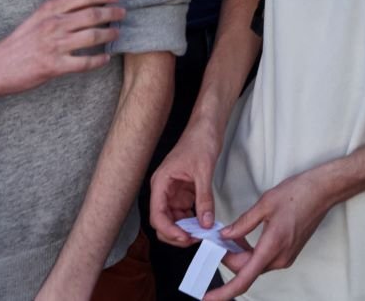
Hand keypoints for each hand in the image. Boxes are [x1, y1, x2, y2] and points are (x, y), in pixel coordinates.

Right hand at [0, 0, 123, 98]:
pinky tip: (106, 58)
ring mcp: (54, 45)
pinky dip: (99, 60)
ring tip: (117, 33)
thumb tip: (84, 4)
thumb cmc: (18, 42)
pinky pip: (84, 62)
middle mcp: (53, 24)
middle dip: (112, 12)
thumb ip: (58, 10)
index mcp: (49, 9)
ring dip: (109, 34)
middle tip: (123, 13)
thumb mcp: (36, 17)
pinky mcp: (54, 66)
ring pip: (92, 36)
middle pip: (92, 14)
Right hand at [149, 129, 222, 245]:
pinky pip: (185, 214)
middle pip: (162, 222)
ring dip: (186, 230)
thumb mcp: (203, 171)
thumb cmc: (200, 141)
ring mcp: (174, 193)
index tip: (185, 237)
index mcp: (161, 183)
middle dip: (176, 234)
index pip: (157, 215)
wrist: (207, 127)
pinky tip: (204, 223)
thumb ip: (204, 198)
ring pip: (174, 221)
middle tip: (195, 238)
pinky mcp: (184, 193)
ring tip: (202, 233)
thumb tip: (206, 223)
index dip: (169, 230)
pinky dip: (193, 222)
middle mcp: (164, 190)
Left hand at [208, 168, 340, 300]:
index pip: (244, 279)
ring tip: (230, 237)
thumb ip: (242, 224)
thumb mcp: (264, 204)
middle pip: (246, 270)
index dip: (224, 292)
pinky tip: (244, 239)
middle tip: (216, 242)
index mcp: (272, 247)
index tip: (209, 297)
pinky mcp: (288, 253)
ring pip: (254, 265)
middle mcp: (280, 258)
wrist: (323, 191)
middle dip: (229, 259)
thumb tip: (225, 236)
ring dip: (240, 255)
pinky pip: (264, 260)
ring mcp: (285, 257)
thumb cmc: (299, 194)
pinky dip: (251, 253)